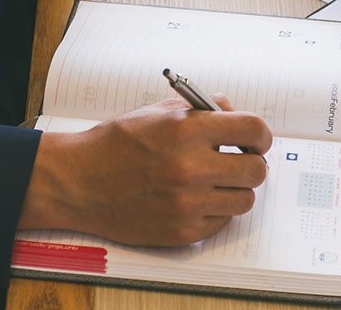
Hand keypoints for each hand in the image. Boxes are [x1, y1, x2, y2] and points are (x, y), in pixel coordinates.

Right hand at [17, 98, 271, 245]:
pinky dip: (215, 210)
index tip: (256, 139)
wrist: (80, 181)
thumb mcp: (161, 111)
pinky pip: (222, 221)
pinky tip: (196, 198)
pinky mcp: (182, 232)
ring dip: (236, 188)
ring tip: (217, 181)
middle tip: (240, 160)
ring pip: (244, 199)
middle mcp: (190, 168)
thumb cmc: (119, 142)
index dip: (261, 135)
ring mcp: (187, 204)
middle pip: (257, 170)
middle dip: (252, 162)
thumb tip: (237, 116)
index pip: (253, 130)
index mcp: (187, 131)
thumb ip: (205, 109)